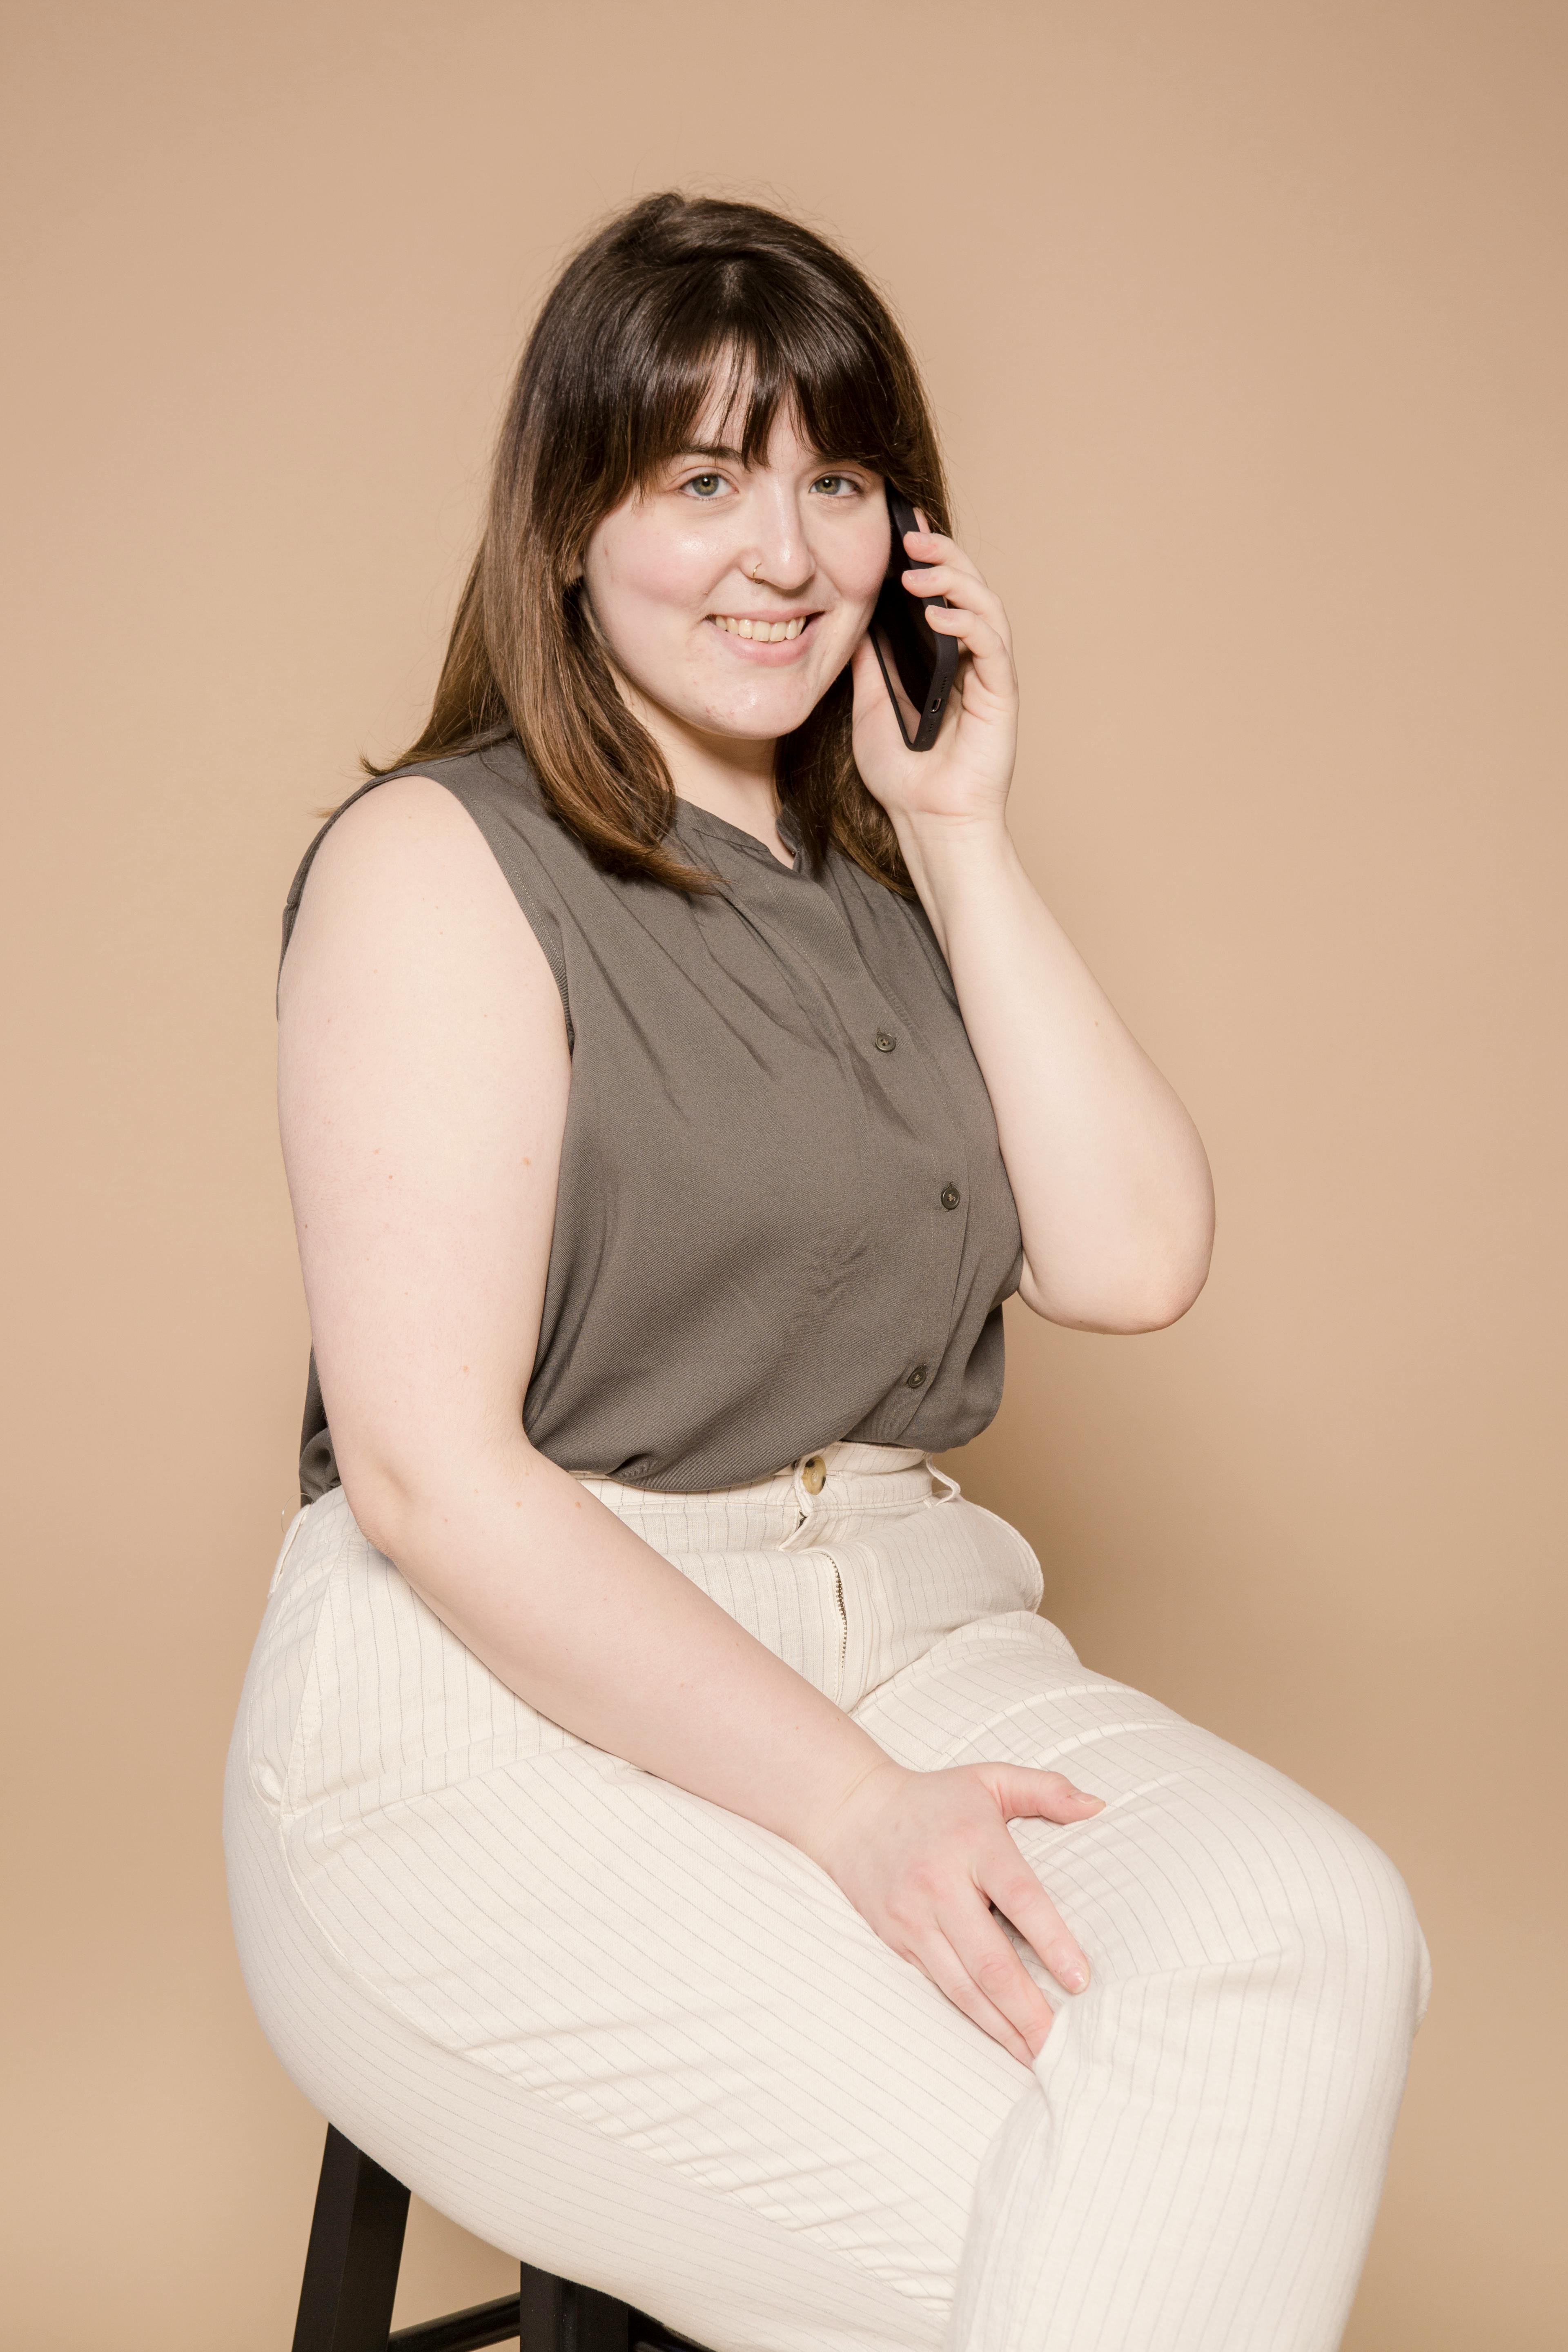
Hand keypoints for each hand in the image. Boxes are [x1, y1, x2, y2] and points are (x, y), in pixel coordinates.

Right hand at [805, 1756, 1103, 2064]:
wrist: (852, 1811)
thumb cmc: (935, 1798)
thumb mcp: (990, 1779)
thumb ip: (1046, 1789)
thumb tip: (1099, 1806)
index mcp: (973, 1842)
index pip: (1019, 1897)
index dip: (1052, 1941)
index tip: (1081, 1980)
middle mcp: (941, 1884)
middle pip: (990, 1959)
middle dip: (1029, 2009)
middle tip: (1064, 2045)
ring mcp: (915, 1917)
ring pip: (963, 1986)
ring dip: (1003, 2027)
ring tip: (1038, 2056)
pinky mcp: (899, 1941)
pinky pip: (940, 1987)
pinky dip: (974, 2018)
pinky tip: (1000, 2037)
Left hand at [849, 524, 1018, 836]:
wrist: (925, 821)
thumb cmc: (903, 775)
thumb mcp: (868, 706)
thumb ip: (868, 664)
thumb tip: (853, 620)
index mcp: (945, 658)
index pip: (944, 594)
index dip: (929, 559)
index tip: (902, 531)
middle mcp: (972, 660)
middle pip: (969, 588)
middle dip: (943, 554)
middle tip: (911, 534)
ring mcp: (989, 676)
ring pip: (986, 607)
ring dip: (954, 581)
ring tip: (918, 572)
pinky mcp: (1001, 696)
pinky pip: (992, 646)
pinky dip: (968, 623)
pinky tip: (938, 615)